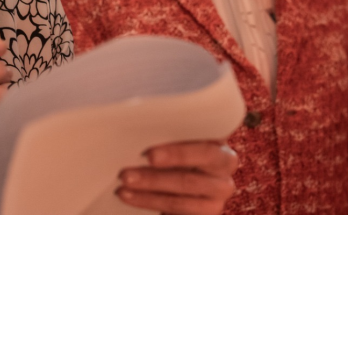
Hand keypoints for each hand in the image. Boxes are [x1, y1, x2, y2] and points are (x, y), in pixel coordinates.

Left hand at [117, 141, 238, 214]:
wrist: (191, 177)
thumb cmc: (183, 151)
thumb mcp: (183, 141)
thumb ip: (169, 138)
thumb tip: (136, 132)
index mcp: (222, 152)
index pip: (204, 151)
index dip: (177, 154)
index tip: (149, 155)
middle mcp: (224, 178)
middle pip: (188, 180)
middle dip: (153, 178)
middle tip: (125, 175)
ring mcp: (216, 201)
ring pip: (179, 201)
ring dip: (147, 196)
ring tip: (123, 189)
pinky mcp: (205, 215)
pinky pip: (176, 212)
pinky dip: (149, 204)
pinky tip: (131, 198)